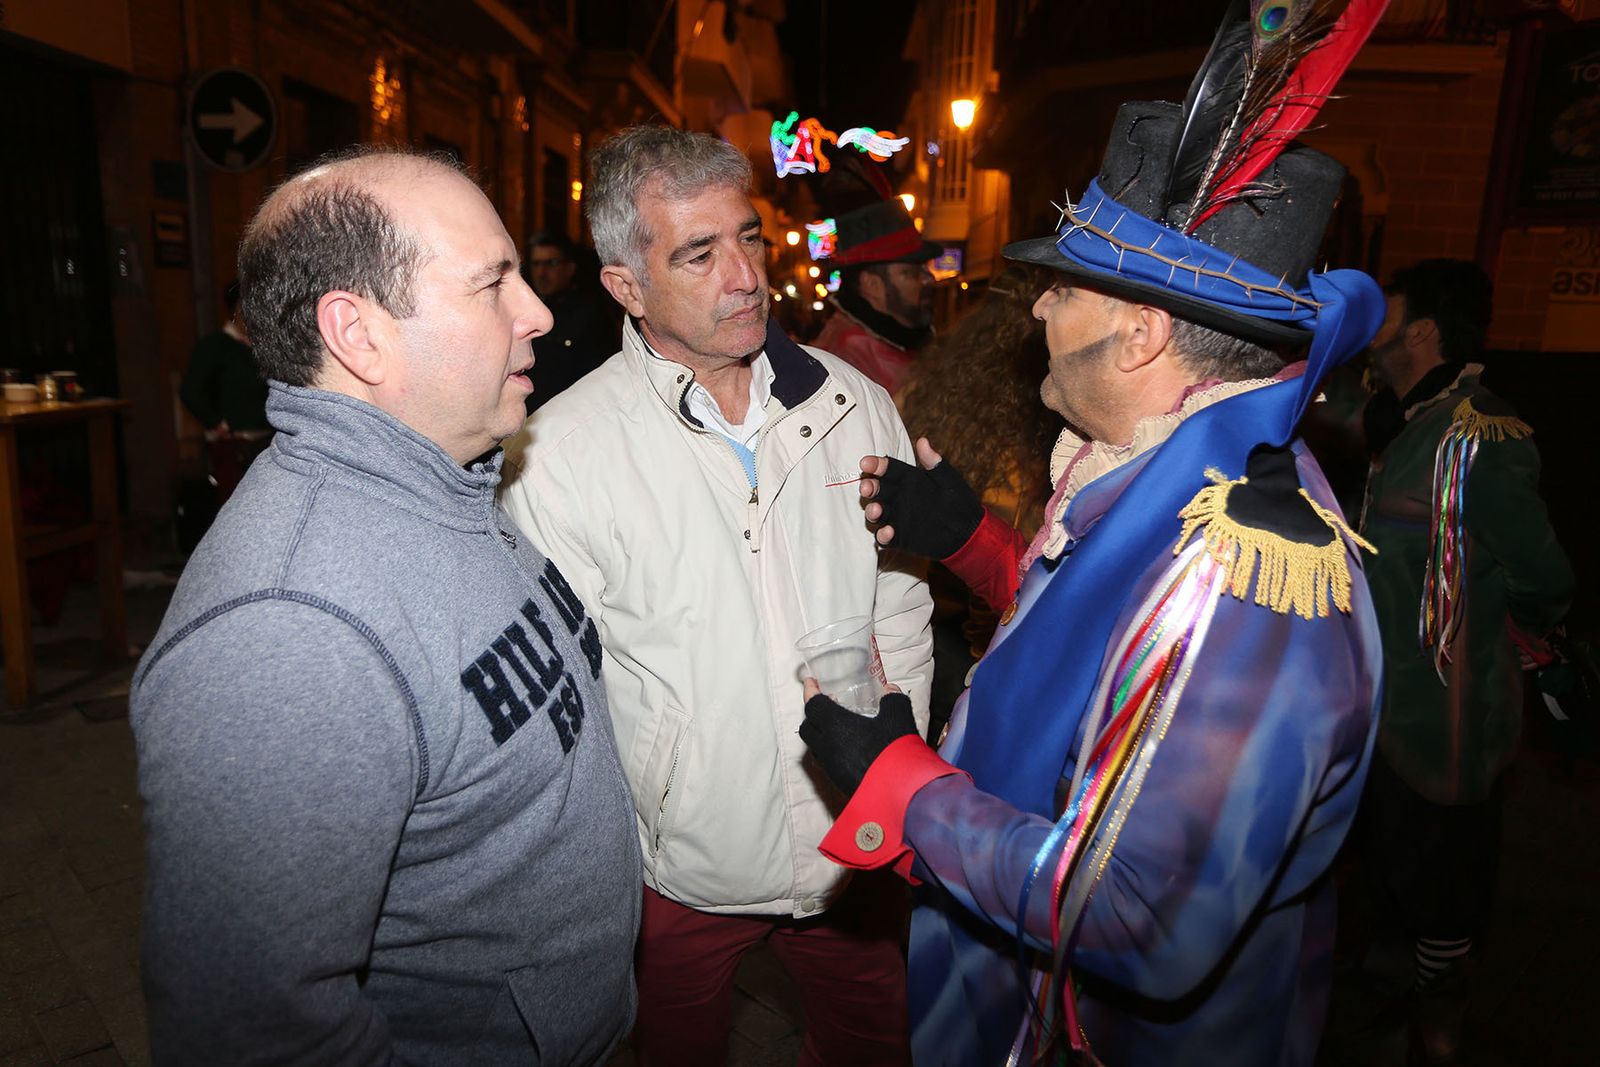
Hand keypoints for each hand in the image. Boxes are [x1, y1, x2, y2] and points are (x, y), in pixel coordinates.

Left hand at [799, 678, 916, 796]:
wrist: (899, 792)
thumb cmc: (894, 751)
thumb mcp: (898, 717)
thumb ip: (893, 700)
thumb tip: (889, 691)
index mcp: (835, 726)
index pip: (812, 706)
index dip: (810, 692)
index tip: (810, 683)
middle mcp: (827, 747)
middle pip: (806, 728)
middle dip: (812, 714)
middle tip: (826, 705)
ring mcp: (831, 767)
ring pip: (815, 747)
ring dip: (820, 735)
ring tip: (837, 728)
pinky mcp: (838, 782)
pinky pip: (826, 763)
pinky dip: (830, 751)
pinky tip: (849, 750)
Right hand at [858, 437, 983, 557]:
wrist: (968, 531)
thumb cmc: (959, 500)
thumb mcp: (948, 479)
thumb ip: (934, 462)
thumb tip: (923, 441)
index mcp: (908, 480)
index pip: (887, 469)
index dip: (876, 465)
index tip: (866, 463)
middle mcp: (898, 498)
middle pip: (877, 491)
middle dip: (869, 488)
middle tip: (866, 487)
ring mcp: (897, 518)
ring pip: (877, 513)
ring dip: (872, 511)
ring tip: (876, 510)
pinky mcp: (899, 537)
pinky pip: (885, 537)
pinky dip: (883, 535)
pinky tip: (888, 532)